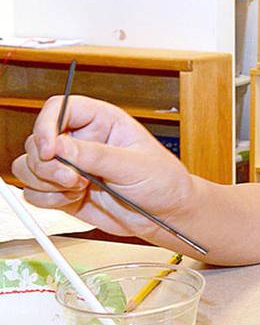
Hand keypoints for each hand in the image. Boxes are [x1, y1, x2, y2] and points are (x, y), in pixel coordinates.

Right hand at [11, 95, 193, 240]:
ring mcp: (71, 167)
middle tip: (73, 179)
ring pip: (29, 167)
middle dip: (47, 164)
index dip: (47, 126)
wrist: (167, 215)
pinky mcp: (64, 192)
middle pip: (37, 140)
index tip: (50, 150)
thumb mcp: (135, 166)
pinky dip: (47, 200)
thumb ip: (98, 156)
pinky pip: (35, 193)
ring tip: (78, 189)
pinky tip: (73, 200)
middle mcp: (81, 141)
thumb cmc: (164, 182)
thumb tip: (61, 146)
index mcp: (102, 121)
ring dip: (45, 182)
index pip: (60, 108)